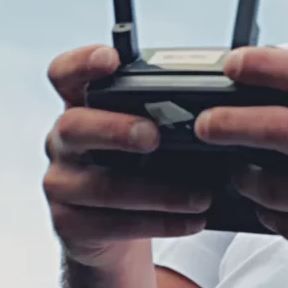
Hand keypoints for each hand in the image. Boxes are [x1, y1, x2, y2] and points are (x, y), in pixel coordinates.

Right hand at [42, 45, 211, 268]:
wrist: (118, 228)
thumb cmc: (145, 161)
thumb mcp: (154, 128)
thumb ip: (169, 111)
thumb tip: (226, 106)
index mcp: (82, 104)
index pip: (65, 73)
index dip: (81, 63)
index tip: (110, 60)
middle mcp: (63, 139)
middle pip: (74, 126)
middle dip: (116, 129)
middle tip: (154, 136)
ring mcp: (61, 183)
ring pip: (100, 186)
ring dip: (157, 191)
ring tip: (202, 195)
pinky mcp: (69, 224)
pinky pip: (112, 224)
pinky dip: (160, 222)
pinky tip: (194, 219)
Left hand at [195, 46, 287, 287]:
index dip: (269, 63)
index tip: (233, 62)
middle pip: (284, 128)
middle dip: (232, 122)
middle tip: (204, 122)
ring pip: (272, 184)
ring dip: (243, 175)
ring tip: (238, 169)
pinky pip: (282, 222)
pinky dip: (267, 210)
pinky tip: (272, 203)